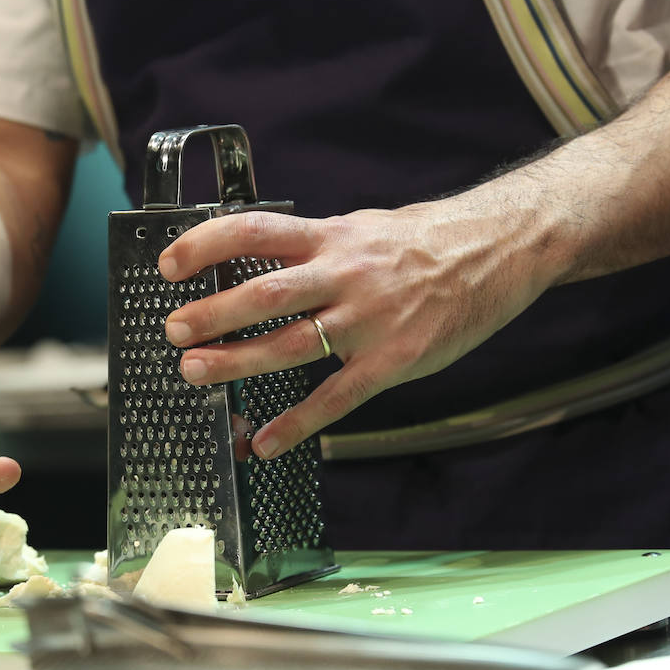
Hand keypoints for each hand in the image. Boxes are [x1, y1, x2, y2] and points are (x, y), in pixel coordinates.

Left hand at [158, 202, 555, 457]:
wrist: (499, 249)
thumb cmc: (423, 241)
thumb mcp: (362, 227)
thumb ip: (312, 246)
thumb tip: (255, 254)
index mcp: (332, 237)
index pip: (255, 231)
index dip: (207, 244)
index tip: (169, 263)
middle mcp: (345, 275)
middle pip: (266, 294)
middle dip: (213, 314)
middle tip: (174, 331)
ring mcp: (369, 320)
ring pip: (291, 344)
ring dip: (237, 362)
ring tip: (195, 374)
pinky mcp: (393, 360)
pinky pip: (336, 398)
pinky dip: (296, 424)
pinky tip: (264, 442)